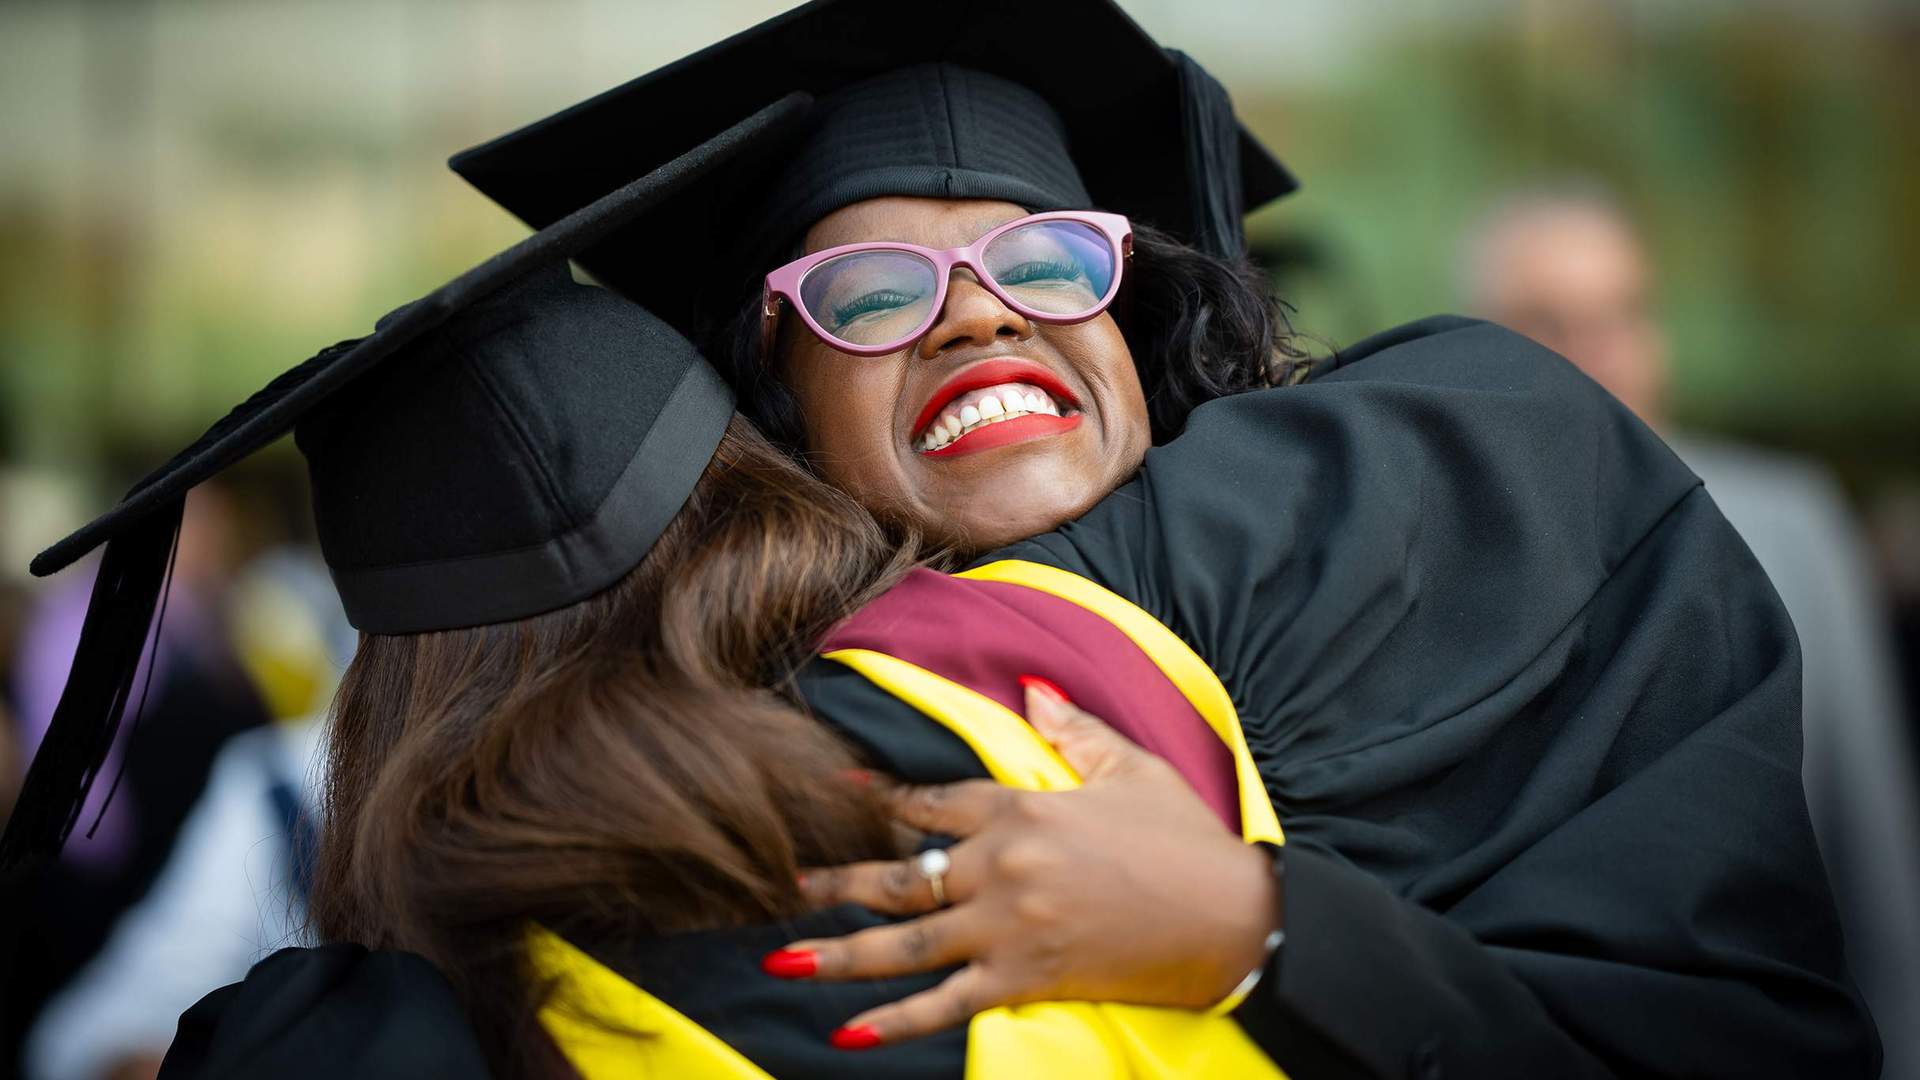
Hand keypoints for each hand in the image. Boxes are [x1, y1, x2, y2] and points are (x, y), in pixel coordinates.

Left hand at [764, 680, 1280, 1048]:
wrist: (1233, 919)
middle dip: (837, 881)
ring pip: (905, 941)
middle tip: (786, 884)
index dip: (882, 800)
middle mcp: (1002, 866)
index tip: (839, 796)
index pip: (933, 801)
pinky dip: (893, 1023)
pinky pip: (945, 1005)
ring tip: (783, 956)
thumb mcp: (1132, 770)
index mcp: (1024, 807)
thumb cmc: (1187, 841)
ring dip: (839, 951)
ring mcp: (1008, 928)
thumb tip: (1029, 686)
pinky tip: (847, 1033)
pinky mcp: (1024, 980)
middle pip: (901, 874)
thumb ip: (1072, 732)